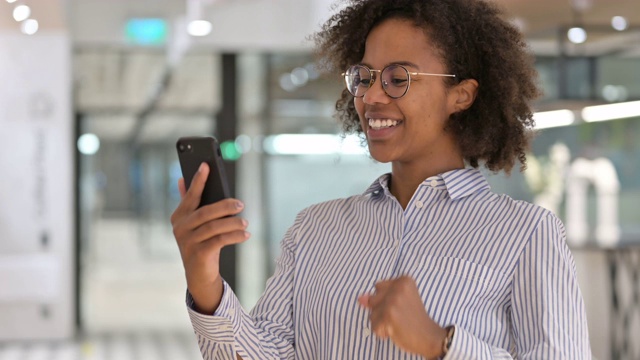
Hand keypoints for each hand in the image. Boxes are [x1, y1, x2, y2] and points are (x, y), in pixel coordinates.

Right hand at [170, 163, 249, 313]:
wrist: (199, 274)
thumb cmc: (200, 243)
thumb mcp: (194, 224)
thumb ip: (189, 203)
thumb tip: (181, 180)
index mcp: (179, 216)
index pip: (190, 195)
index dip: (198, 180)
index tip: (206, 165)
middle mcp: (180, 228)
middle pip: (205, 212)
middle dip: (225, 206)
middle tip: (241, 204)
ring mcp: (187, 242)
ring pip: (214, 227)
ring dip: (233, 223)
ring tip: (245, 222)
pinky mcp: (198, 254)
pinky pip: (219, 241)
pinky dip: (234, 236)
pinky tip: (245, 235)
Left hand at [358, 276, 445, 357]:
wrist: (429, 336)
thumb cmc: (414, 319)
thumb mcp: (398, 302)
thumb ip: (378, 297)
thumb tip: (360, 298)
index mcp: (403, 280)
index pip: (378, 287)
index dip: (386, 300)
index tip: (402, 306)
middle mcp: (398, 287)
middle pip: (373, 299)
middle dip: (382, 311)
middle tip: (400, 315)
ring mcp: (393, 300)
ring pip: (371, 314)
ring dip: (381, 322)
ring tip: (397, 323)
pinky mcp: (389, 315)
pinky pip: (374, 326)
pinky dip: (382, 332)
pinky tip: (395, 330)